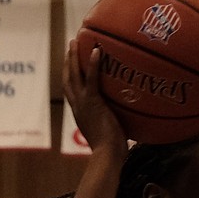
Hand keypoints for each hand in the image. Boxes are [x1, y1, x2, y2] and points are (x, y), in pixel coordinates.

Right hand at [63, 39, 126, 154]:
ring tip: (76, 41)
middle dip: (68, 61)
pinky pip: (91, 80)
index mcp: (80, 113)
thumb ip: (115, 122)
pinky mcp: (92, 103)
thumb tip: (131, 118)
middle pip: (68, 79)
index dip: (70, 76)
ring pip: (74, 76)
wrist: (107, 156)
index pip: (71, 91)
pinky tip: (97, 51)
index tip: (72, 64)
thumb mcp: (111, 133)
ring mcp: (83, 104)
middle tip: (71, 45)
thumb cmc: (112, 152)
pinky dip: (93, 65)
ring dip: (74, 57)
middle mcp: (77, 107)